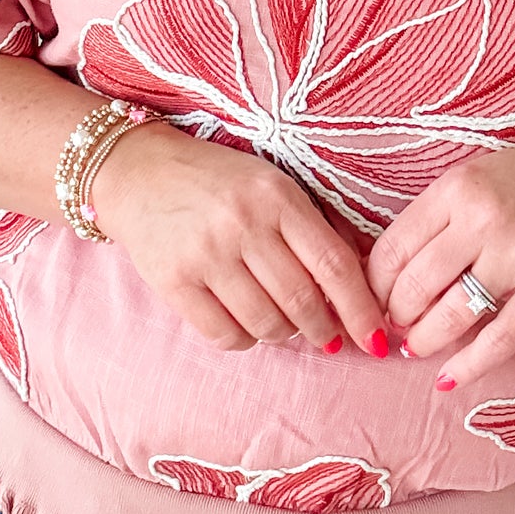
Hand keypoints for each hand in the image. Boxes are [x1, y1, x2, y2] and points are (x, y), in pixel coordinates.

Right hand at [93, 120, 388, 356]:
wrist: (138, 173)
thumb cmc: (217, 182)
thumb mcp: (271, 184)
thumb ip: (313, 226)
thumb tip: (362, 282)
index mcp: (277, 195)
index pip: (334, 264)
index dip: (361, 308)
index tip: (376, 336)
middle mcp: (243, 223)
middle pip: (304, 300)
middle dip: (325, 330)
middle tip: (329, 338)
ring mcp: (206, 254)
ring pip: (267, 323)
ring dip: (285, 335)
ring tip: (285, 325)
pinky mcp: (174, 282)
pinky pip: (225, 335)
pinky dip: (246, 340)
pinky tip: (247, 325)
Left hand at [366, 132, 514, 388]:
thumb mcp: (476, 179)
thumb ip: (435, 219)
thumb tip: (387, 276)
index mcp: (458, 187)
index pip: (394, 248)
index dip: (375, 284)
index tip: (374, 299)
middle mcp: (485, 220)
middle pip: (417, 285)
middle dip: (397, 316)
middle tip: (396, 327)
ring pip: (453, 315)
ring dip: (425, 341)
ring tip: (417, 347)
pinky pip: (500, 339)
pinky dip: (470, 365)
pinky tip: (449, 379)